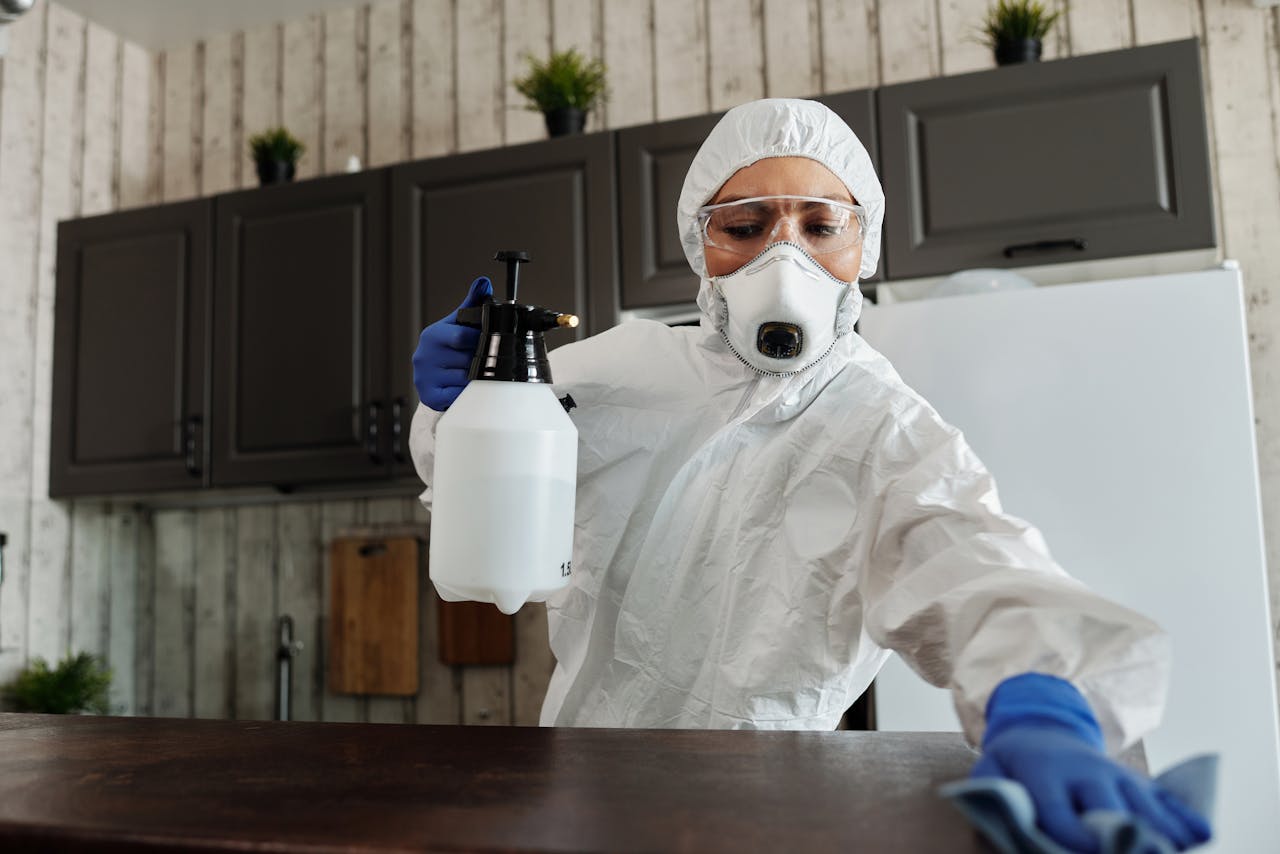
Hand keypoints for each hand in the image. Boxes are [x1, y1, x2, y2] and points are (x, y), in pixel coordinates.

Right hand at [413, 276, 491, 410]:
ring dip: (475, 377)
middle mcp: (424, 355)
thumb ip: (471, 304)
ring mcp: (424, 377)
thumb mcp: (456, 324)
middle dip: (478, 360)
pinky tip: (466, 386)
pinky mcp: (429, 396)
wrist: (429, 376)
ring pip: (464, 379)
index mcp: (432, 335)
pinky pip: (457, 395)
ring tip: (474, 373)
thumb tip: (484, 283)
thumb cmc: (446, 348)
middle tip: (482, 360)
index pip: (462, 337)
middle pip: (466, 359)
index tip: (486, 342)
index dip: (478, 341)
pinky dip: (466, 391)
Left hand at [972, 721, 1211, 852]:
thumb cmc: (1013, 766)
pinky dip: (1184, 819)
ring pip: (1145, 806)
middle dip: (1122, 839)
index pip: (1058, 810)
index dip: (1073, 837)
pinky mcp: (1137, 780)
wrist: (1040, 729)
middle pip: (1110, 807)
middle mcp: (1085, 771)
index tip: (1087, 851)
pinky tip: (1198, 837)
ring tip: (1171, 853)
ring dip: (1160, 836)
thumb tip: (1006, 834)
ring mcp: (1117, 774)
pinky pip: (1167, 799)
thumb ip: (993, 803)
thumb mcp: (991, 774)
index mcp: (1043, 772)